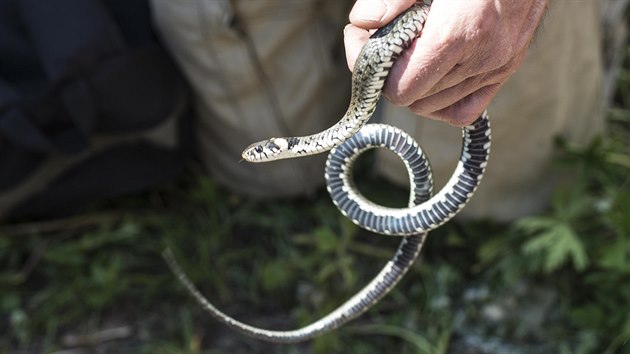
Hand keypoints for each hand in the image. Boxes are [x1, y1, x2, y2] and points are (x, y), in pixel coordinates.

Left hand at [344, 0, 548, 125]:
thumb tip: (362, 22)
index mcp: (459, 34)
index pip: (400, 88)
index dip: (371, 67)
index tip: (361, 39)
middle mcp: (482, 58)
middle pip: (412, 98)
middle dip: (387, 71)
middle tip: (381, 38)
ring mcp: (497, 67)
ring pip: (433, 107)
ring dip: (411, 83)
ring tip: (408, 49)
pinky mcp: (506, 68)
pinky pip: (464, 110)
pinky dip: (440, 101)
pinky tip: (430, 74)